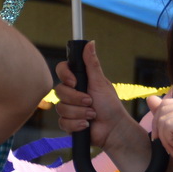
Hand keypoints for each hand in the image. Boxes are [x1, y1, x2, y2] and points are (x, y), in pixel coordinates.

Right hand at [54, 42, 149, 162]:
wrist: (113, 129)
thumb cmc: (110, 105)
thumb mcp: (100, 82)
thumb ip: (91, 64)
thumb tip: (90, 43)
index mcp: (79, 81)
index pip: (62, 70)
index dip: (65, 75)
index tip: (75, 82)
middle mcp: (71, 93)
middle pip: (59, 91)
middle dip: (76, 99)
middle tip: (91, 102)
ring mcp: (69, 108)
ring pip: (61, 108)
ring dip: (79, 113)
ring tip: (92, 115)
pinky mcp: (68, 123)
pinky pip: (63, 122)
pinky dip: (77, 124)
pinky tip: (86, 125)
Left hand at [145, 94, 172, 171]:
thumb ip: (164, 113)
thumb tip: (150, 98)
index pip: (166, 103)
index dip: (160, 121)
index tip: (169, 138)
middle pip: (163, 108)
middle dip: (161, 130)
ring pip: (164, 118)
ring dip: (166, 138)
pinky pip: (167, 126)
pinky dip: (169, 141)